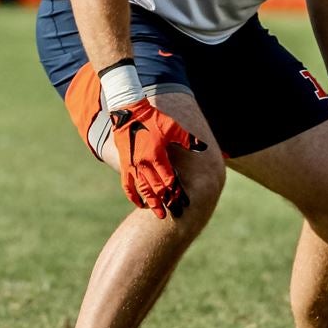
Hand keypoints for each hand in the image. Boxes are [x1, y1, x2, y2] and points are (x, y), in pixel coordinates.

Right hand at [109, 99, 207, 218]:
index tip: (182, 200)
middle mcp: (144, 163)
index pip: (168, 178)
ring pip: (142, 189)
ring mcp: (132, 165)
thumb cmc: (153, 119)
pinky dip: (133, 196)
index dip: (175, 190)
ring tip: (157, 213)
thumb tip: (203, 147)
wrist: (128, 113)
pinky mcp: (124, 165)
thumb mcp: (173, 127)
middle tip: (170, 214)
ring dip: (150, 202)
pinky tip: (139, 203)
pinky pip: (127, 185)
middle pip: (155, 188)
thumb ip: (188, 139)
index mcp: (157, 155)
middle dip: (164, 202)